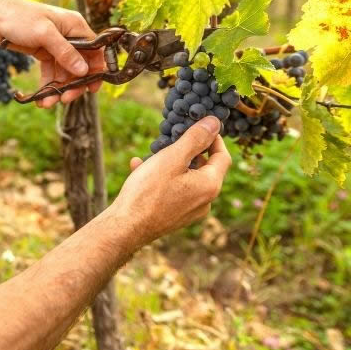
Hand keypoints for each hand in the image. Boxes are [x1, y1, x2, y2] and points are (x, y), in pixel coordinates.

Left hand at [0, 0, 105, 107]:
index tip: (92, 88)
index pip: (95, 50)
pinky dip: (48, 85)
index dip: (96, 70)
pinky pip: (52, 72)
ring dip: (59, 88)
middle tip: (65, 99)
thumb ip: (65, 52)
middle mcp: (70, 36)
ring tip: (47, 103)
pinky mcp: (45, 53)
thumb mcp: (44, 34)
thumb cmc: (21, 17)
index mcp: (75, 26)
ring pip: (65, 72)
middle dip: (74, 84)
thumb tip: (83, 70)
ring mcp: (57, 46)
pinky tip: (42, 98)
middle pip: (81, 65)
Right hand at [110, 116, 230, 250]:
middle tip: (171, 138)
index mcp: (210, 185)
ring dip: (171, 163)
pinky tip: (138, 168)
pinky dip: (161, 178)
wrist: (126, 227)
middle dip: (188, 150)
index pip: (223, 156)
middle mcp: (206, 201)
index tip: (200, 126)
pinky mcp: (176, 217)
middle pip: (204, 168)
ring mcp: (191, 211)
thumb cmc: (149, 191)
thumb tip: (214, 122)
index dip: (214, 138)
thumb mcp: (172, 158)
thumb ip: (195, 139)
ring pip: (186, 178)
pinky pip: (174, 191)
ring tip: (150, 154)